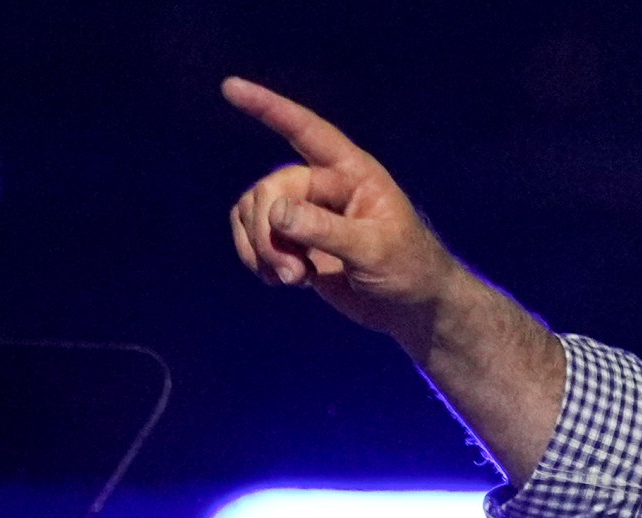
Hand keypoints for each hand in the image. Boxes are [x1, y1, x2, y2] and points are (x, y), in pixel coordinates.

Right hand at [221, 77, 463, 340]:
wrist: (411, 306)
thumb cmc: (408, 268)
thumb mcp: (375, 250)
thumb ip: (327, 230)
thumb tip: (276, 211)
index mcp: (354, 173)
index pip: (306, 131)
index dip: (269, 108)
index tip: (231, 87)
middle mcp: (325, 184)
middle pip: (271, 188)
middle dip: (269, 232)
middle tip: (292, 274)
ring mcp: (305, 211)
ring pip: (254, 210)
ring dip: (261, 248)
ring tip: (292, 280)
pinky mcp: (292, 239)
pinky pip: (251, 234)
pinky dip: (256, 257)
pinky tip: (282, 281)